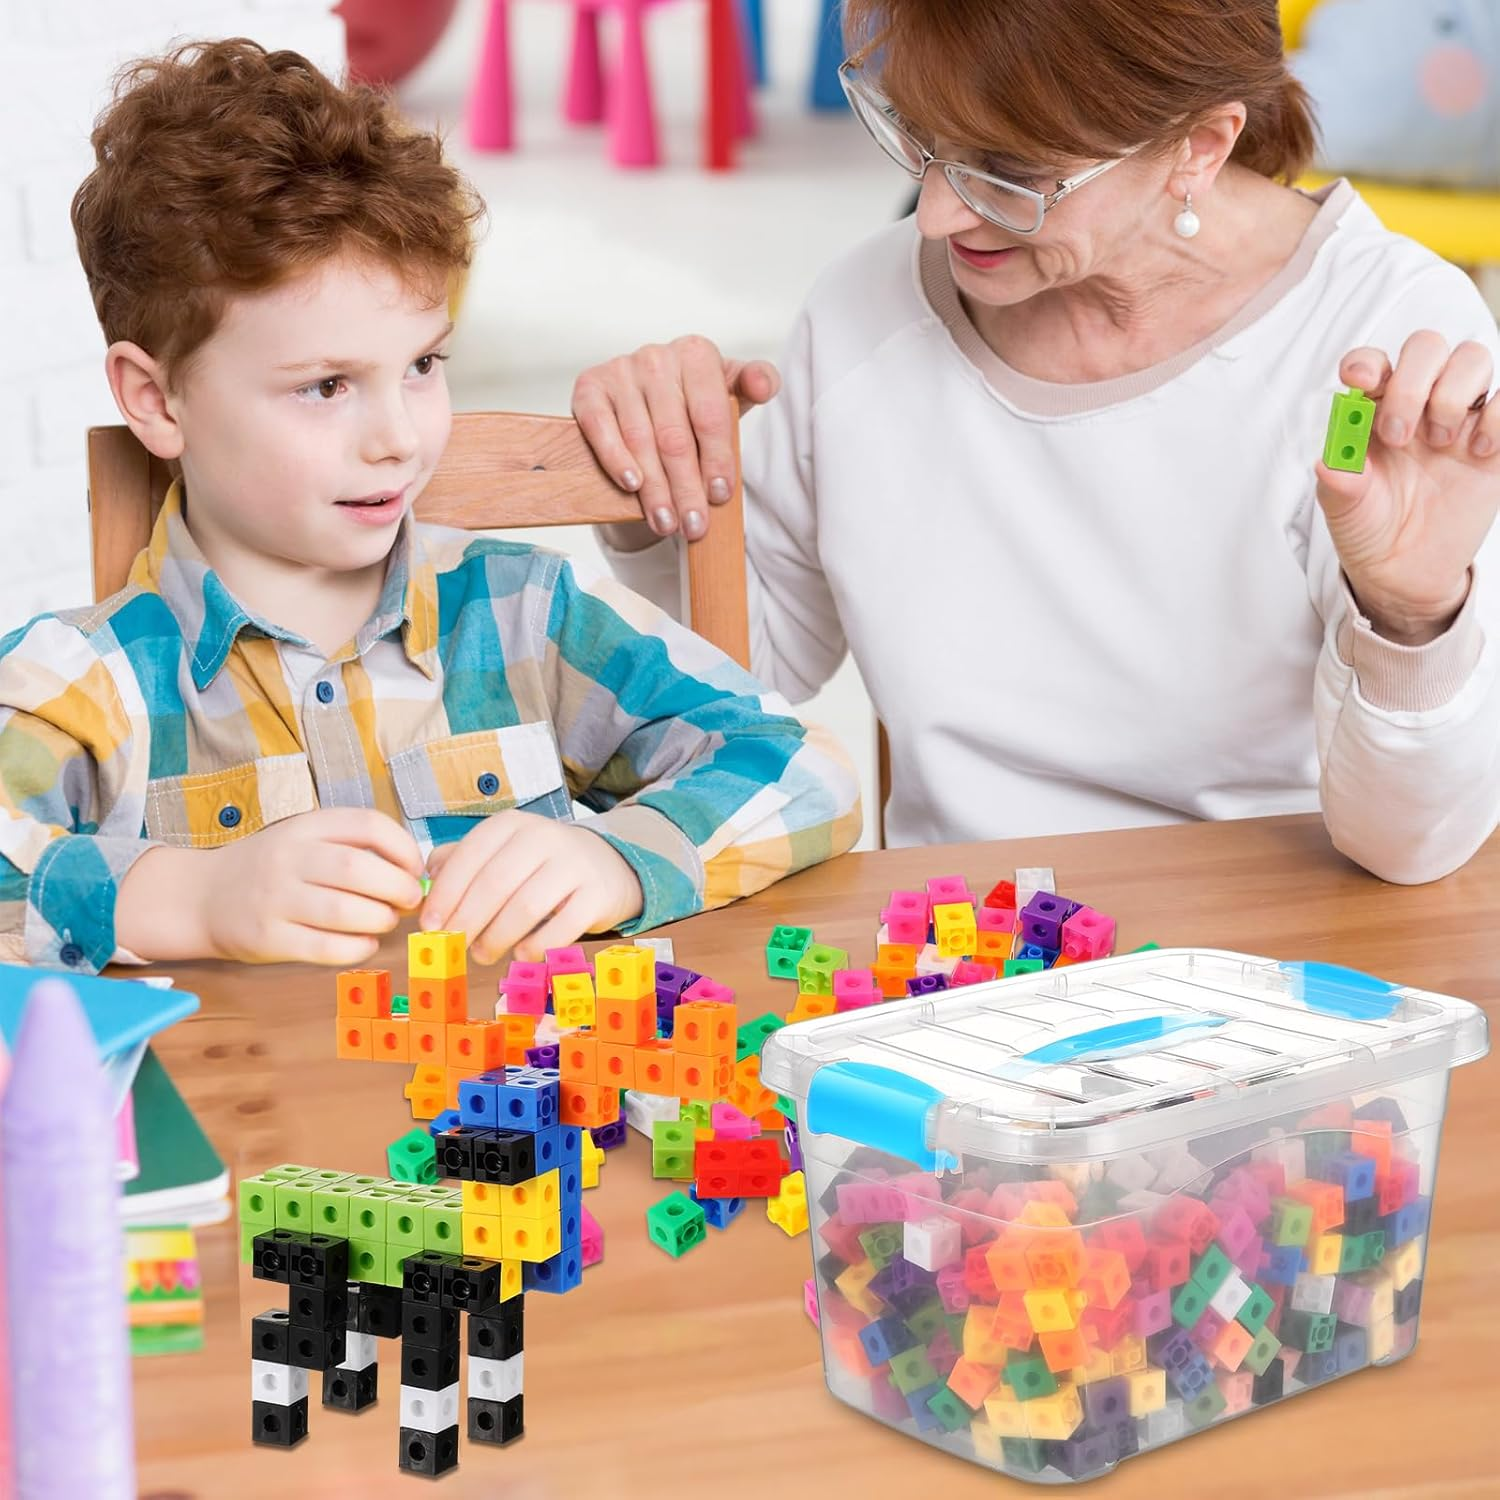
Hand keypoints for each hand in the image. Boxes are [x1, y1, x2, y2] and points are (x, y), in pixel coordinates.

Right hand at [117, 808, 424, 965]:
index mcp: (305, 827)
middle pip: (358, 869)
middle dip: (398, 887)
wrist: (203, 897)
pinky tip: (365, 943)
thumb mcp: (305, 839)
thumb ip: (352, 846)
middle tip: (409, 899)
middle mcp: (288, 858)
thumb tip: (415, 870)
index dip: (403, 848)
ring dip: (380, 920)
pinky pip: (326, 947)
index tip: (416, 867)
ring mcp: (275, 899)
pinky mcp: (268, 938)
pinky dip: (357, 948)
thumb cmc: (272, 868)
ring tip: (385, 921)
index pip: (367, 824)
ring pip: (345, 911)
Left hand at [418, 813, 643, 964]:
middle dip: (467, 920)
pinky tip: (521, 953)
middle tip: (454, 945)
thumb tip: (424, 883)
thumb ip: (461, 861)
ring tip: (483, 954)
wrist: (606, 864)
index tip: (429, 925)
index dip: (445, 893)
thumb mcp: (501, 851)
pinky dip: (535, 946)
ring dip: (497, 938)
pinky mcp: (596, 895)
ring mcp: (574, 865)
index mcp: (512, 825)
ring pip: (526, 907)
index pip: (471, 855)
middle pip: (496, 883)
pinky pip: (561, 928)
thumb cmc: (539, 864)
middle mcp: (544, 837)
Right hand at [572, 335, 779, 546]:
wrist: (644, 403)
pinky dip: (615, 458)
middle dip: (686, 488)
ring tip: (666, 522)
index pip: (710, 415)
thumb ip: (755, 385)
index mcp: (697, 355)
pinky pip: (600, 427)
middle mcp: (657, 357)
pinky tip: (631, 484)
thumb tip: (764, 385)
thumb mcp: (730, 394)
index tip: (720, 496)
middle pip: (675, 436)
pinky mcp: (589, 387)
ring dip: (654, 489)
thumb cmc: (692, 403)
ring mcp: (621, 370)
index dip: (717, 460)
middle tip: (693, 524)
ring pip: (640, 440)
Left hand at [1316, 333, 1499, 643]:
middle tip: (1399, 436)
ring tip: (1441, 444)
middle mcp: (1417, 403)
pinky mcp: (1495, 439)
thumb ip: (1339, 482)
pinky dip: (1498, 414)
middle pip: (1427, 347)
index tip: (1361, 382)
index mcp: (1371, 410)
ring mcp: (1458, 416)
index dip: (1366, 363)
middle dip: (1413, 382)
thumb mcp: (1344, 510)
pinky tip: (1478, 450)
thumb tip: (1329, 461)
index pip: (1372, 364)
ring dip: (1454, 393)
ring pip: (1472, 358)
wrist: (1405, 570)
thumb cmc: (1368, 527)